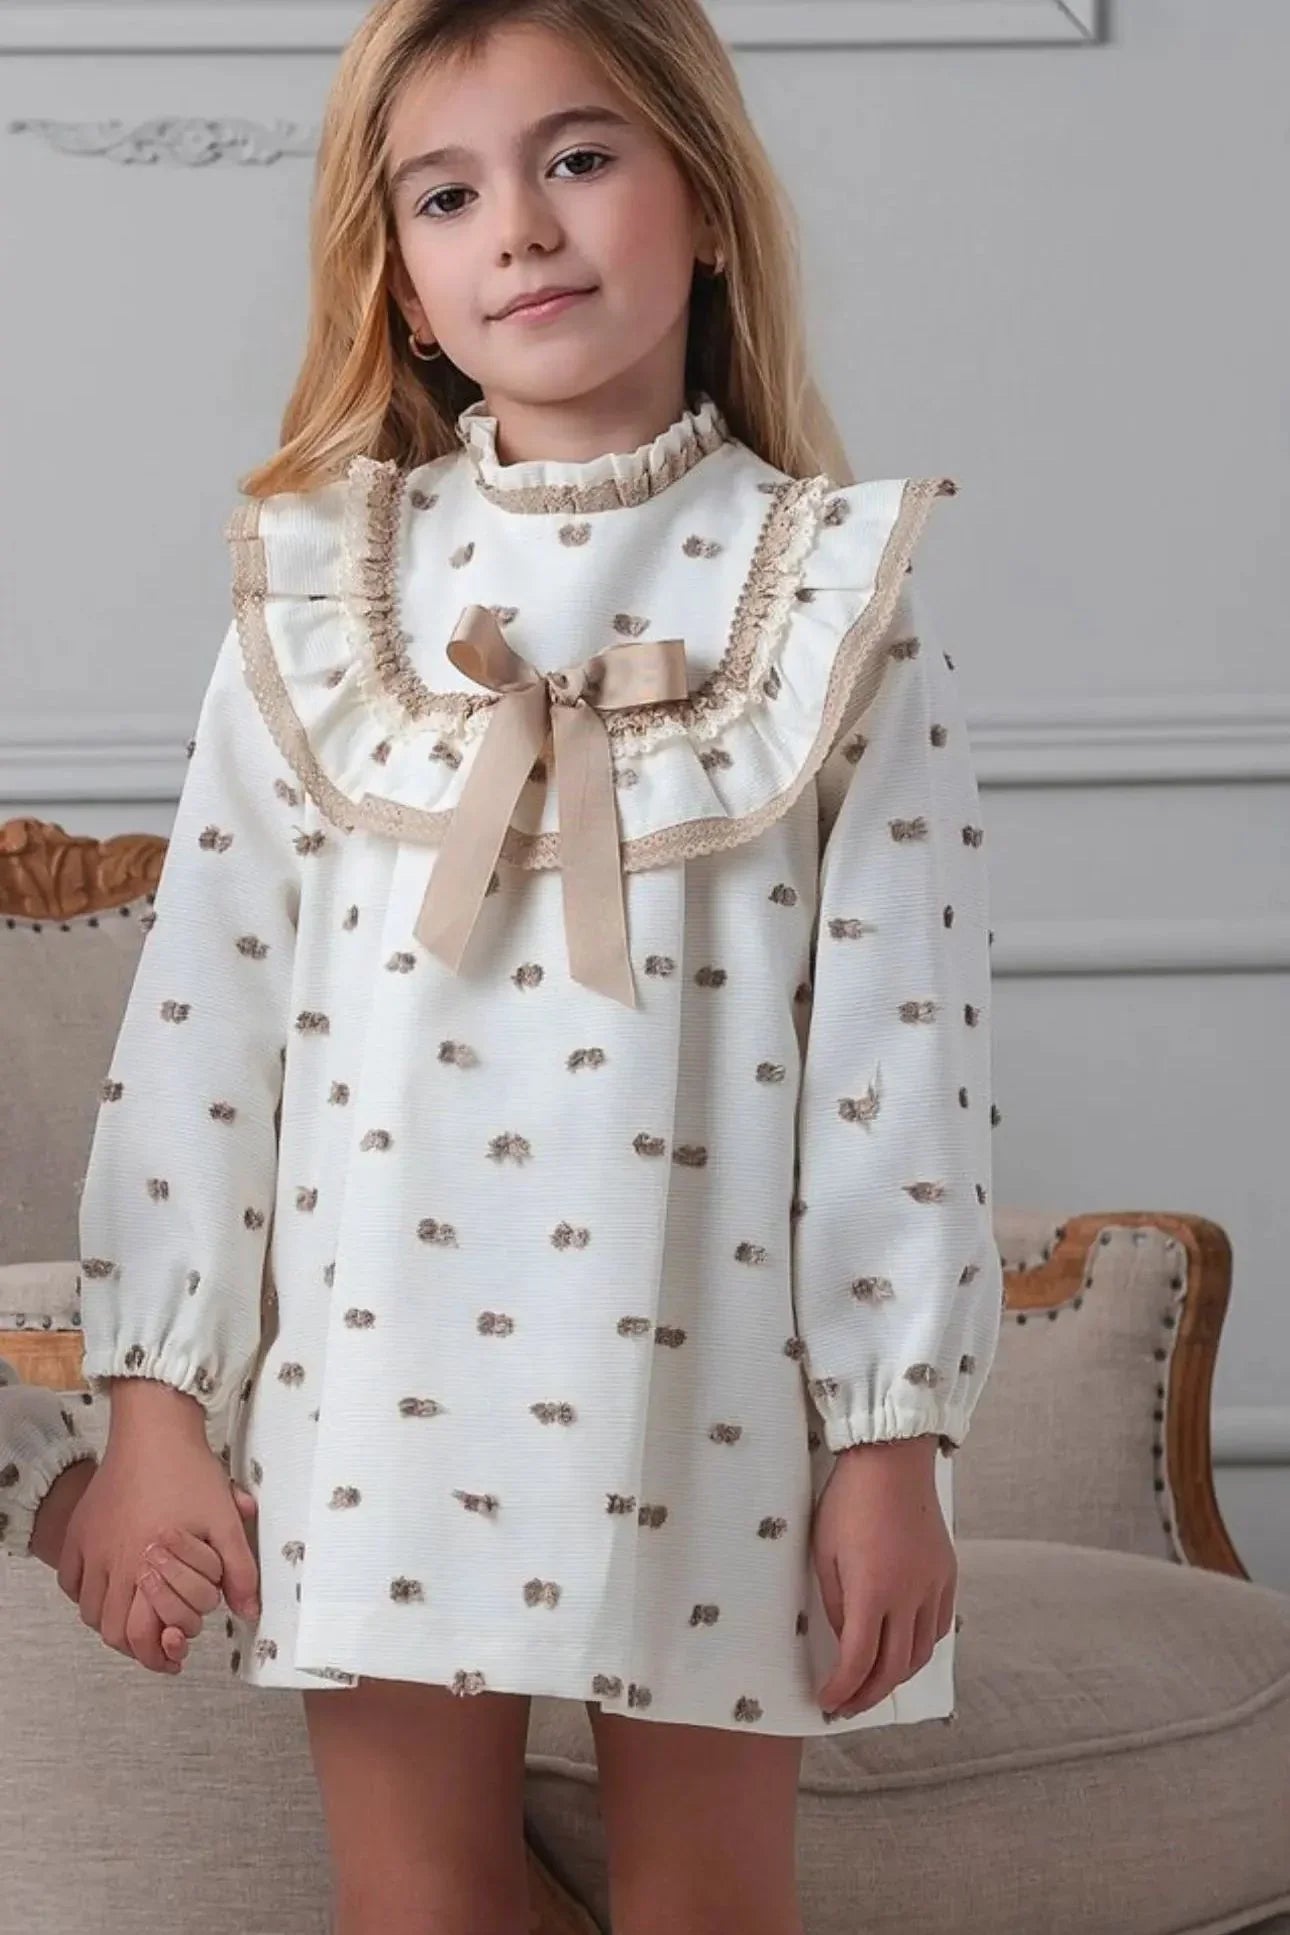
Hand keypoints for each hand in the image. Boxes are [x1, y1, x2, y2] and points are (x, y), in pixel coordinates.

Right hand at [59, 1393, 261, 1676]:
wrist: (154, 1429)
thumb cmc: (191, 1473)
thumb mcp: (225, 1520)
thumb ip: (239, 1571)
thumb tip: (249, 1612)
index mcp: (147, 1566)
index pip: (140, 1635)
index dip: (160, 1654)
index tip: (178, 1654)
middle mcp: (112, 1563)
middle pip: (113, 1631)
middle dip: (139, 1644)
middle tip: (163, 1642)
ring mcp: (89, 1548)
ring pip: (91, 1611)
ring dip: (115, 1621)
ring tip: (141, 1616)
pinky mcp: (78, 1533)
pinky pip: (72, 1582)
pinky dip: (89, 1595)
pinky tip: (113, 1588)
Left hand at [811, 1434, 954, 1717]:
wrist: (891, 1460)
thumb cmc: (848, 1502)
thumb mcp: (825, 1552)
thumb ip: (835, 1603)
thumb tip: (845, 1639)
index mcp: (872, 1592)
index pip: (858, 1661)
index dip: (842, 1689)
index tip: (828, 1701)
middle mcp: (908, 1596)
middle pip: (893, 1668)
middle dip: (868, 1695)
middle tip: (847, 1706)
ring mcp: (933, 1587)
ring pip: (921, 1653)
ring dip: (896, 1677)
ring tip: (873, 1684)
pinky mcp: (947, 1575)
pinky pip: (938, 1627)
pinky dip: (920, 1648)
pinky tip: (903, 1649)